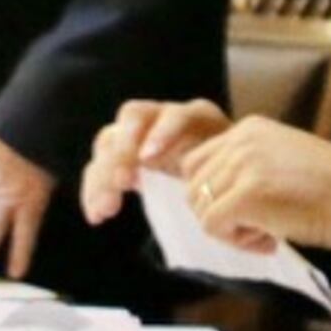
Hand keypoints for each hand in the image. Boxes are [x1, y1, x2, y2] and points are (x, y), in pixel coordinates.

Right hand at [82, 96, 232, 222]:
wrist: (220, 188)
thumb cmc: (231, 182)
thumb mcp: (235, 175)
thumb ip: (230, 176)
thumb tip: (225, 192)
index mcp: (196, 121)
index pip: (176, 114)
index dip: (162, 132)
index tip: (149, 157)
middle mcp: (163, 121)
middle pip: (133, 118)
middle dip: (124, 148)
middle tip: (122, 181)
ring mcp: (138, 137)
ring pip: (110, 140)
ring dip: (103, 173)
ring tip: (105, 208)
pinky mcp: (122, 158)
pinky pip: (100, 167)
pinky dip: (94, 190)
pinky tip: (97, 216)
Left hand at [182, 117, 330, 253]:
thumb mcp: (282, 160)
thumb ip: (247, 167)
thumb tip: (211, 196)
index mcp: (250, 127)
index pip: (198, 162)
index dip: (217, 195)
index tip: (253, 209)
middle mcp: (241, 139)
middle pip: (193, 186)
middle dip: (218, 213)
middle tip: (258, 227)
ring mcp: (242, 165)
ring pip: (200, 208)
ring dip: (230, 230)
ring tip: (268, 232)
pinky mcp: (246, 194)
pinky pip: (213, 226)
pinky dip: (237, 242)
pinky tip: (270, 240)